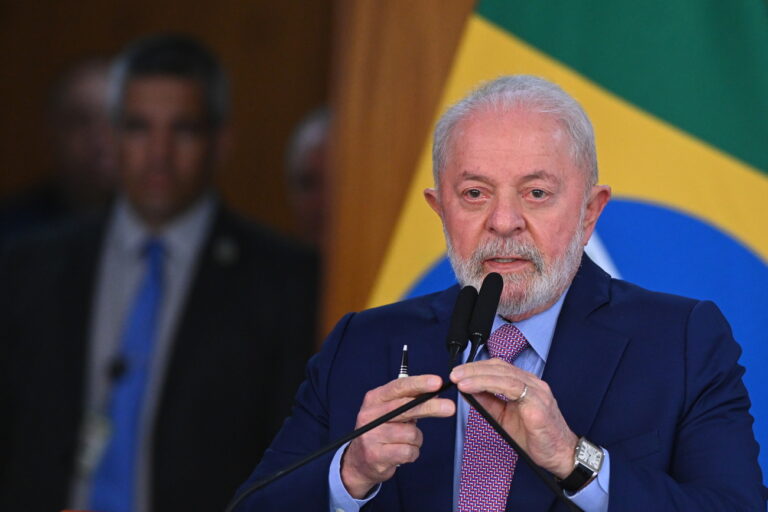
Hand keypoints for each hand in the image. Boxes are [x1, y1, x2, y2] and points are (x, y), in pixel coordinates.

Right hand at [341, 374, 454, 497]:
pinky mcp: (375, 455)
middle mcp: (370, 415)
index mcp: (374, 399)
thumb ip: (410, 401)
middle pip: (406, 407)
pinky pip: (408, 451)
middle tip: (450, 407)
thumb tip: (435, 393)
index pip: (398, 387)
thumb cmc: (381, 431)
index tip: (437, 383)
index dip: (419, 383)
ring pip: (411, 433)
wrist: (359, 461)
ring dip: (416, 438)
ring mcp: (370, 436)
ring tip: (405, 441)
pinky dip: (412, 453)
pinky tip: (402, 452)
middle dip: (431, 407)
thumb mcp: (390, 411)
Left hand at [450, 359, 577, 477]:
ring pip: (504, 375)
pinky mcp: (538, 405)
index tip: (459, 372)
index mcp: (527, 385)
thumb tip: (467, 391)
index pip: (500, 367)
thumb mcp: (504, 417)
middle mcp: (533, 384)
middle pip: (500, 367)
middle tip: (455, 374)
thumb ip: (488, 402)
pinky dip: (489, 386)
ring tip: (459, 381)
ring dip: (478, 376)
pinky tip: (474, 388)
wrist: (561, 455)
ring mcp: (537, 393)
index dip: (478, 367)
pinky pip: (512, 389)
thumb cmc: (536, 436)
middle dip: (474, 369)